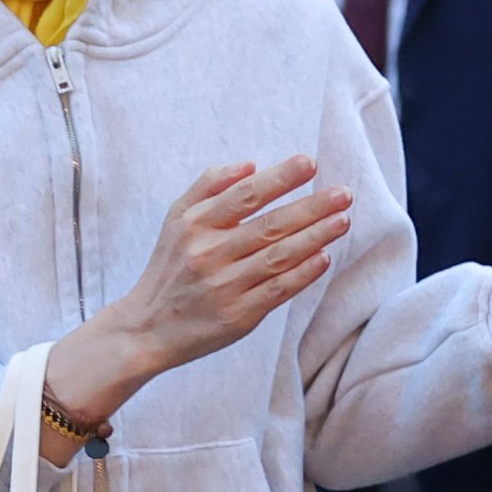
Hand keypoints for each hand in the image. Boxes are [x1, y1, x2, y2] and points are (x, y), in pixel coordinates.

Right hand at [44, 156, 352, 445]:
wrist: (147, 329)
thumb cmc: (170, 266)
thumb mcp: (176, 219)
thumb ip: (208, 185)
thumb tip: (250, 164)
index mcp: (195, 225)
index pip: (245, 195)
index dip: (280, 178)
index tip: (310, 163)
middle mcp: (209, 254)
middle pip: (270, 226)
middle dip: (312, 207)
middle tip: (344, 193)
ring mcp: (225, 287)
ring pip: (279, 257)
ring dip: (316, 237)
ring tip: (343, 220)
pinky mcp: (238, 316)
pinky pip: (278, 291)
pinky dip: (303, 274)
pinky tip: (324, 257)